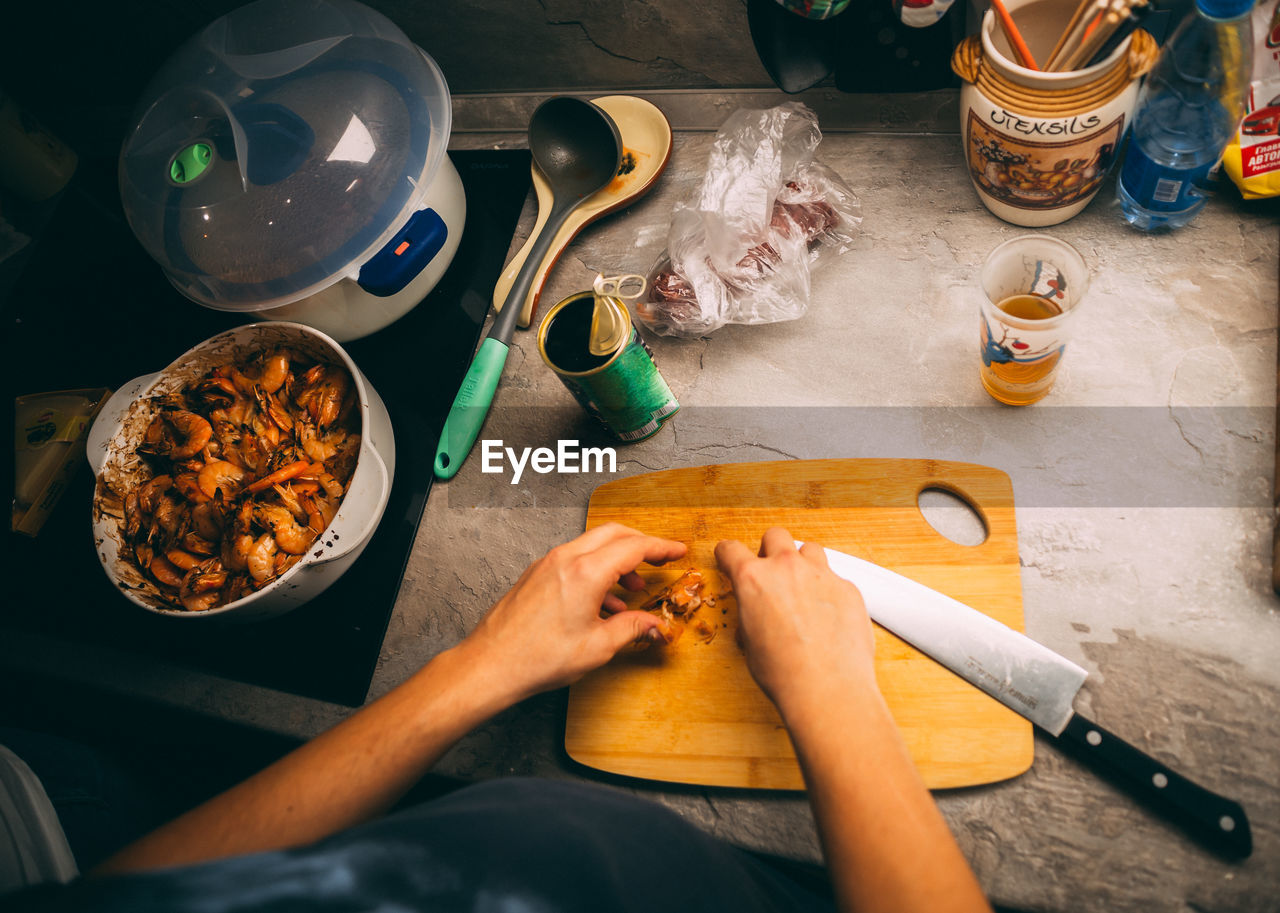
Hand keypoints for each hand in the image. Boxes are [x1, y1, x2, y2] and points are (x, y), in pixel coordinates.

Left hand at [461, 523, 686, 701]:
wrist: (490, 665)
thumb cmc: (538, 658)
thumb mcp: (598, 647)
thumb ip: (633, 629)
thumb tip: (656, 625)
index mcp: (586, 572)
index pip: (634, 547)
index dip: (661, 548)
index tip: (678, 551)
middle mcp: (565, 559)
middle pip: (613, 534)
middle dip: (641, 544)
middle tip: (660, 559)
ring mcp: (547, 564)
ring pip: (592, 546)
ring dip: (617, 561)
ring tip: (632, 590)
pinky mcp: (535, 574)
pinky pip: (574, 561)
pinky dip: (595, 571)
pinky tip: (602, 603)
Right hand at [715, 527, 878, 719]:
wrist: (827, 687)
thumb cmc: (785, 672)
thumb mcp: (750, 643)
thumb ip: (751, 615)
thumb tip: (756, 615)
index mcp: (753, 579)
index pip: (731, 549)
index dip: (728, 555)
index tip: (730, 559)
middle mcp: (787, 568)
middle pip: (775, 535)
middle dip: (770, 550)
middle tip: (772, 573)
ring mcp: (821, 574)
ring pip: (810, 549)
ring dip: (803, 564)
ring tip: (804, 590)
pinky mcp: (848, 587)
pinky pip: (835, 577)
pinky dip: (829, 590)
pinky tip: (828, 615)